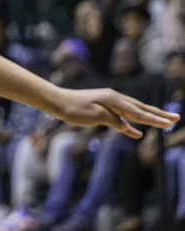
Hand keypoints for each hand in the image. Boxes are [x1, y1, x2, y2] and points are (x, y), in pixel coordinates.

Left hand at [52, 87, 178, 138]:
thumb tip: (130, 128)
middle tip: (176, 119)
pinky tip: (138, 131)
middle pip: (141, 109)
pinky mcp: (105, 109)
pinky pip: (123, 117)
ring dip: (149, 117)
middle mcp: (115, 99)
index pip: (138, 112)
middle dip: (159, 115)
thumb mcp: (94, 116)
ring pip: (134, 112)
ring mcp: (110, 103)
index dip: (154, 119)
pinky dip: (133, 124)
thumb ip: (114, 121)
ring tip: (164, 122)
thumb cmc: (73, 109)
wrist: (58, 102)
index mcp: (114, 100)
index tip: (169, 124)